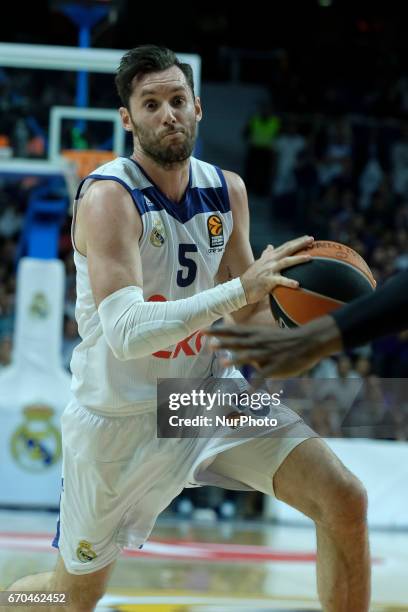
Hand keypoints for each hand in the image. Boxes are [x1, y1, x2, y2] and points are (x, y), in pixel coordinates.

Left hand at [204, 316, 342, 377]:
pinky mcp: (276, 366)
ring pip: (250, 357)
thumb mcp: (265, 335)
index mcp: (255, 334)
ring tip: (222, 364)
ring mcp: (267, 354)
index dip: (218, 331)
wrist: (308, 341)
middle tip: (208, 344)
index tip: (202, 330)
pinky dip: (255, 385)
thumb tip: (234, 347)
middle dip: (223, 343)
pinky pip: (264, 377)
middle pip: (238, 342)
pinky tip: (246, 395)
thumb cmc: (284, 340)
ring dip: (236, 360)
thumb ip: (249, 341)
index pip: (233, 331)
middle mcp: (259, 342)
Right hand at [240, 235, 313, 303]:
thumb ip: (266, 254)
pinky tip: (297, 285)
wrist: (241, 289)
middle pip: (287, 249)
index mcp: (270, 257)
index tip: (308, 237)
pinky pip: (280, 281)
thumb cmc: (251, 277)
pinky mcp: (267, 281)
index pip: (286, 246)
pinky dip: (288, 282)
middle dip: (300, 244)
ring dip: (298, 259)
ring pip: (286, 262)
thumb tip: (270, 246)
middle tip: (311, 239)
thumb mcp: (259, 263)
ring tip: (309, 257)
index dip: (297, 241)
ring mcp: (269, 270)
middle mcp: (270, 261)